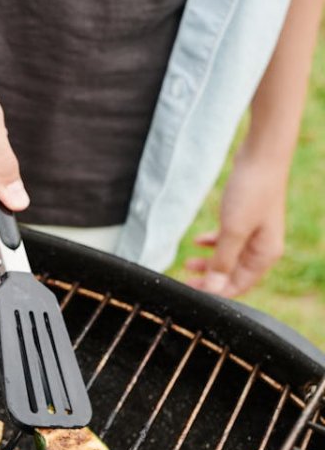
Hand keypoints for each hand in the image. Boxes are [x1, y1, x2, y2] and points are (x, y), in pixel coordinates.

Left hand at [184, 150, 287, 297]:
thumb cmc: (251, 192)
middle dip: (209, 279)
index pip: (239, 285)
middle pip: (232, 273)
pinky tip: (197, 242)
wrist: (261, 157)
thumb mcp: (233, 231)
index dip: (215, 292)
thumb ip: (223, 261)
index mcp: (265, 255)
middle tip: (185, 280)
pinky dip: (212, 243)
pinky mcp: (245, 220)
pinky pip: (227, 240)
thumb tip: (214, 288)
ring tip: (187, 263)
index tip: (191, 291)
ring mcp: (254, 233)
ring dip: (209, 262)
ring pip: (228, 257)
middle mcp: (262, 247)